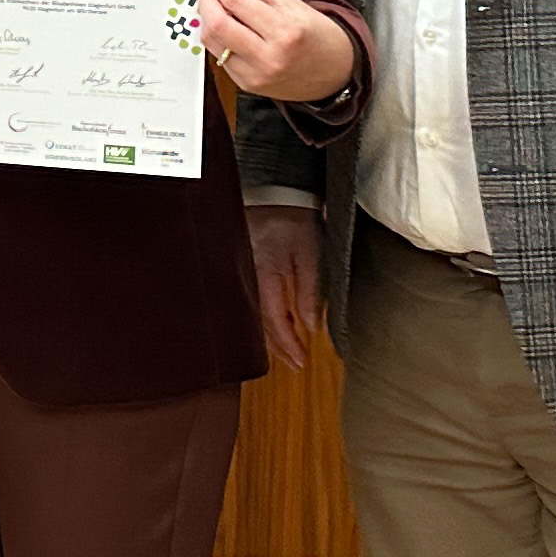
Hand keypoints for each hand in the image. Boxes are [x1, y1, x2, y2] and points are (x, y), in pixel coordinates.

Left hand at [197, 0, 355, 102]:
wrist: (335, 72)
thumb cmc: (316, 34)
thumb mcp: (290, 2)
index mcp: (284, 30)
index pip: (236, 1)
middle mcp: (269, 55)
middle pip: (218, 24)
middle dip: (206, 1)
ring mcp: (256, 74)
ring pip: (212, 42)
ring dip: (206, 19)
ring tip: (216, 7)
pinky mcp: (247, 85)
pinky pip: (219, 57)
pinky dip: (217, 38)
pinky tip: (225, 28)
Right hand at [247, 207, 323, 373]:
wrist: (275, 192)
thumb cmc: (295, 219)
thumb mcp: (310, 254)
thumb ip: (310, 290)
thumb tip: (312, 326)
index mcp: (265, 276)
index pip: (275, 321)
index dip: (288, 344)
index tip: (302, 361)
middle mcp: (248, 278)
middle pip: (261, 323)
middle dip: (278, 347)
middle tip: (295, 365)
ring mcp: (243, 274)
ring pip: (254, 314)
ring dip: (270, 335)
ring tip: (286, 352)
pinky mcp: (244, 268)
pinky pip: (252, 300)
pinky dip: (264, 317)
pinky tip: (275, 323)